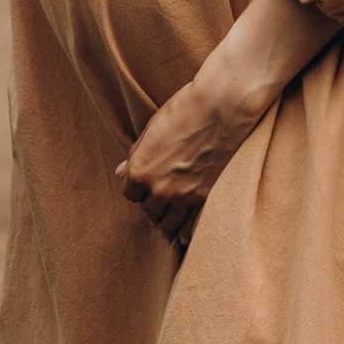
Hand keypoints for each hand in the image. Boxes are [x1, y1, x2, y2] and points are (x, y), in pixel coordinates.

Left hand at [116, 59, 270, 253]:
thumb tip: (120, 171)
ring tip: (168, 219)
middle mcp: (159, 188)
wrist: (222, 106)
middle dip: (151, 204)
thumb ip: (136, 154)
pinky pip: (191, 225)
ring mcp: (184, 196)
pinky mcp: (207, 197)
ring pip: (168, 223)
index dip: (136, 189)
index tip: (144, 185)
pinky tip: (184, 236)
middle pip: (149, 210)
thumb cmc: (185, 109)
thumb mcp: (152, 128)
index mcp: (140, 170)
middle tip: (158, 199)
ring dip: (166, 221)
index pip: (130, 194)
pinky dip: (186, 232)